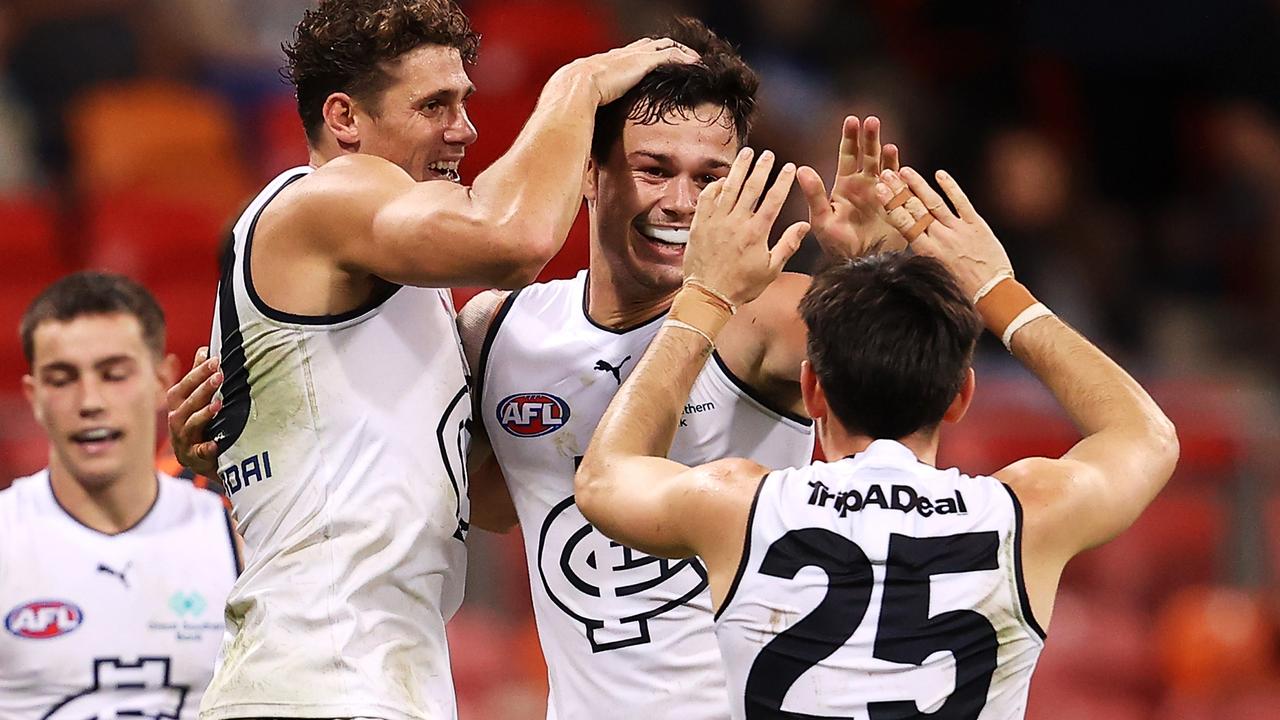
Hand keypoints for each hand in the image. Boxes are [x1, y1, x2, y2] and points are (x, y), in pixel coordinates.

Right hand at [165, 347, 221, 476]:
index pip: (183, 387)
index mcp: (178, 407)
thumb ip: (200, 378)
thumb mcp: (199, 402)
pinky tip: (216, 443)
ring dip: (203, 414)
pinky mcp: (195, 459)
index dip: (197, 373)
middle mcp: (177, 423)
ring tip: (219, 404)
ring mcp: (184, 442)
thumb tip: (205, 350)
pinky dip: (206, 448)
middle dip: (202, 388)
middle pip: (185, 404)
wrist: (206, 462)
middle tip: (220, 374)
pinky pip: (199, 454)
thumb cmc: (203, 426)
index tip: (214, 359)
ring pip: (190, 426)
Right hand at [553, 37, 699, 106]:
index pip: (619, 59)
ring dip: (676, 50)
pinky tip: (696, 63)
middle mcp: (613, 57)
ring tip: (691, 58)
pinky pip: (670, 55)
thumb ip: (581, 120)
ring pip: (659, 46)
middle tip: (673, 55)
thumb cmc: (567, 110)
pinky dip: (684, 58)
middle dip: (657, 49)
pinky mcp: (641, 63)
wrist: (571, 96)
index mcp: (596, 67)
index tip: (644, 66)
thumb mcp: (573, 114)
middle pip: (642, 46)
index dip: (634, 60)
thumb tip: (577, 140)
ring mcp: (628, 58)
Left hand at [684, 148, 809, 306]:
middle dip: (762, 168)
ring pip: (729, 187)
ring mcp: (716, 221)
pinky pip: (707, 198)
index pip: (774, 199)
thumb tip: (804, 225)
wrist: (709, 295)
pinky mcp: (700, 224)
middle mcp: (737, 222)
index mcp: (757, 232)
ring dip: (739, 168)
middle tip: (768, 155)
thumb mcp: (771, 269)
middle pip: (751, 187)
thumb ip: (788, 244)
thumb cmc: (741, 285)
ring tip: (746, 154)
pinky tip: (722, 180)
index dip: (782, 180)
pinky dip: (715, 186)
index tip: (788, 167)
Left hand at [797, 115, 903, 257]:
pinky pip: (899, 184)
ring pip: (884, 166)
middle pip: (868, 155)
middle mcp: (864, 186)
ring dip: (884, 152)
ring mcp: (882, 193)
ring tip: (884, 138)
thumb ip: (813, 194)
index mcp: (845, 186)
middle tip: (870, 120)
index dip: (850, 138)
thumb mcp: (821, 219)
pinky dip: (898, 172)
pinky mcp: (896, 204)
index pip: (847, 156)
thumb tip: (801, 169)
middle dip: (869, 138)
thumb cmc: (836, 245)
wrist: (859, 266)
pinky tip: (897, 159)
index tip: (851, 120)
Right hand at [874, 167, 1012, 298]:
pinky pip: (961, 202)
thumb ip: (922, 256)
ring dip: (918, 185)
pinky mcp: (976, 225)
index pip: (902, 221)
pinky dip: (951, 187)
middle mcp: (939, 237)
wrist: (992, 295)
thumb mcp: (934, 275)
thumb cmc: (962, 292)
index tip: (879, 188)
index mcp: (926, 251)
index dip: (889, 202)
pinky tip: (940, 174)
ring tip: (905, 171)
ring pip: (933, 202)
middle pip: (914, 208)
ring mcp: (958, 229)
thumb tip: (909, 245)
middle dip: (898, 189)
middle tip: (887, 173)